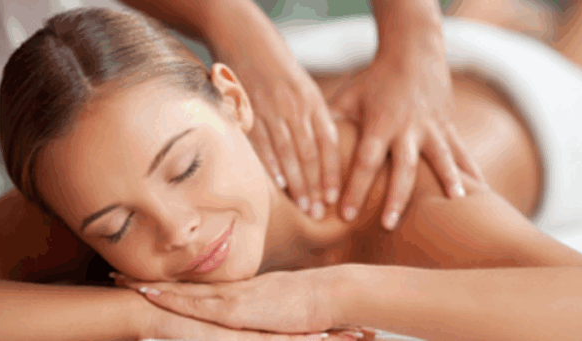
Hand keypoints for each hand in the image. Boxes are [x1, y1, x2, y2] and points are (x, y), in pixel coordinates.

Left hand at [113, 268, 356, 335]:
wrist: (331, 294)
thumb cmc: (313, 306)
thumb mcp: (280, 314)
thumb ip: (261, 318)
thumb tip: (251, 325)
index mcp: (239, 294)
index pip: (196, 288)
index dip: (169, 283)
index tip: (144, 278)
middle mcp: (230, 291)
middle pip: (180, 285)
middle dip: (147, 280)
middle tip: (114, 273)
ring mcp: (230, 298)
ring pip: (181, 290)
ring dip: (149, 286)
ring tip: (119, 281)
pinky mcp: (236, 309)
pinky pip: (196, 303)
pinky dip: (171, 297)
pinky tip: (150, 292)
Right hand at [235, 53, 341, 219]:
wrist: (246, 37)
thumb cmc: (277, 67)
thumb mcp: (303, 87)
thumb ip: (312, 117)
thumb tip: (322, 151)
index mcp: (313, 102)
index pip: (328, 143)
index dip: (332, 172)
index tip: (335, 197)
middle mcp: (296, 107)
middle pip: (310, 153)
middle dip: (316, 186)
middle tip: (320, 213)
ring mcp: (272, 109)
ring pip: (288, 152)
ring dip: (297, 183)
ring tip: (303, 206)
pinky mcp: (249, 110)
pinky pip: (262, 142)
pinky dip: (270, 165)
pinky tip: (278, 185)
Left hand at [329, 49, 482, 229]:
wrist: (413, 52)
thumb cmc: (374, 79)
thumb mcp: (348, 97)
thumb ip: (330, 123)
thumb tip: (304, 151)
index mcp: (381, 123)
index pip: (365, 161)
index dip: (354, 188)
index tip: (343, 213)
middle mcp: (408, 129)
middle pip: (403, 168)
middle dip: (396, 198)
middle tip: (387, 225)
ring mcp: (432, 128)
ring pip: (441, 159)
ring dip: (447, 182)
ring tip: (453, 205)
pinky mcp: (448, 128)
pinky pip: (462, 153)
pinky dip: (471, 172)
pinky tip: (482, 193)